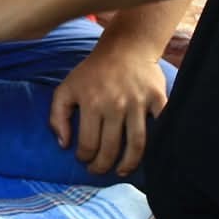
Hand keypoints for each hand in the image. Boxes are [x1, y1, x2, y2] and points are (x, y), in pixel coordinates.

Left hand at [49, 40, 164, 176]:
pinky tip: (149, 155)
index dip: (85, 158)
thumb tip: (63, 144)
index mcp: (92, 103)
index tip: (84, 160)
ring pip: (137, 145)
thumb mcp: (66, 88)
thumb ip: (57, 116)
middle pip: (111, 149)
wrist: (125, 47)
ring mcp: (138, 103)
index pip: (88, 144)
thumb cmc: (93, 71)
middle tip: (100, 171)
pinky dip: (157, 144)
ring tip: (122, 171)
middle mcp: (115, 105)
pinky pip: (160, 127)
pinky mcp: (158, 99)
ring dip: (129, 164)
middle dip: (103, 166)